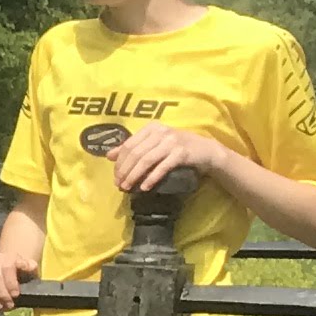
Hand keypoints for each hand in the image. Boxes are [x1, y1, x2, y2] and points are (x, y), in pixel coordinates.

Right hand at [0, 248, 27, 309]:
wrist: (11, 270)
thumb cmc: (22, 274)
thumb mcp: (31, 270)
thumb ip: (31, 267)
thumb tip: (26, 265)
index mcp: (10, 256)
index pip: (7, 267)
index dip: (10, 282)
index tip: (15, 295)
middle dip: (2, 293)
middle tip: (8, 304)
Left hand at [105, 121, 221, 195]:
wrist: (206, 151)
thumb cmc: (177, 148)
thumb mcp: (154, 144)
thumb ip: (133, 148)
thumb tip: (109, 155)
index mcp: (151, 128)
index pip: (128, 145)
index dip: (119, 162)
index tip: (115, 177)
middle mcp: (161, 132)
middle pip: (135, 153)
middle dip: (124, 171)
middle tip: (119, 185)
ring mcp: (172, 142)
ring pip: (146, 160)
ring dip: (134, 176)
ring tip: (128, 188)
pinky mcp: (182, 153)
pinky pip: (162, 167)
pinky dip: (151, 178)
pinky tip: (144, 187)